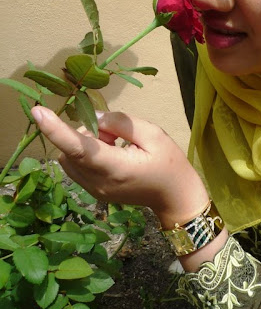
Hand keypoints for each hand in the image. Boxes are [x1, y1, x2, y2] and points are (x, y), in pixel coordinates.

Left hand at [30, 106, 209, 228]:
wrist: (176, 197)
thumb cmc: (170, 164)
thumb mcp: (153, 134)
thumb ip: (121, 123)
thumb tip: (94, 118)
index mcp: (116, 167)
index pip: (78, 148)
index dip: (55, 129)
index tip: (37, 111)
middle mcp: (98, 182)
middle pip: (70, 149)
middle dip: (85, 133)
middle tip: (116, 134)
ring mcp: (94, 190)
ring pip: (70, 158)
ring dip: (85, 144)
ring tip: (116, 145)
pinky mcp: (94, 192)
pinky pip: (76, 167)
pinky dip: (86, 154)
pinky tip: (111, 154)